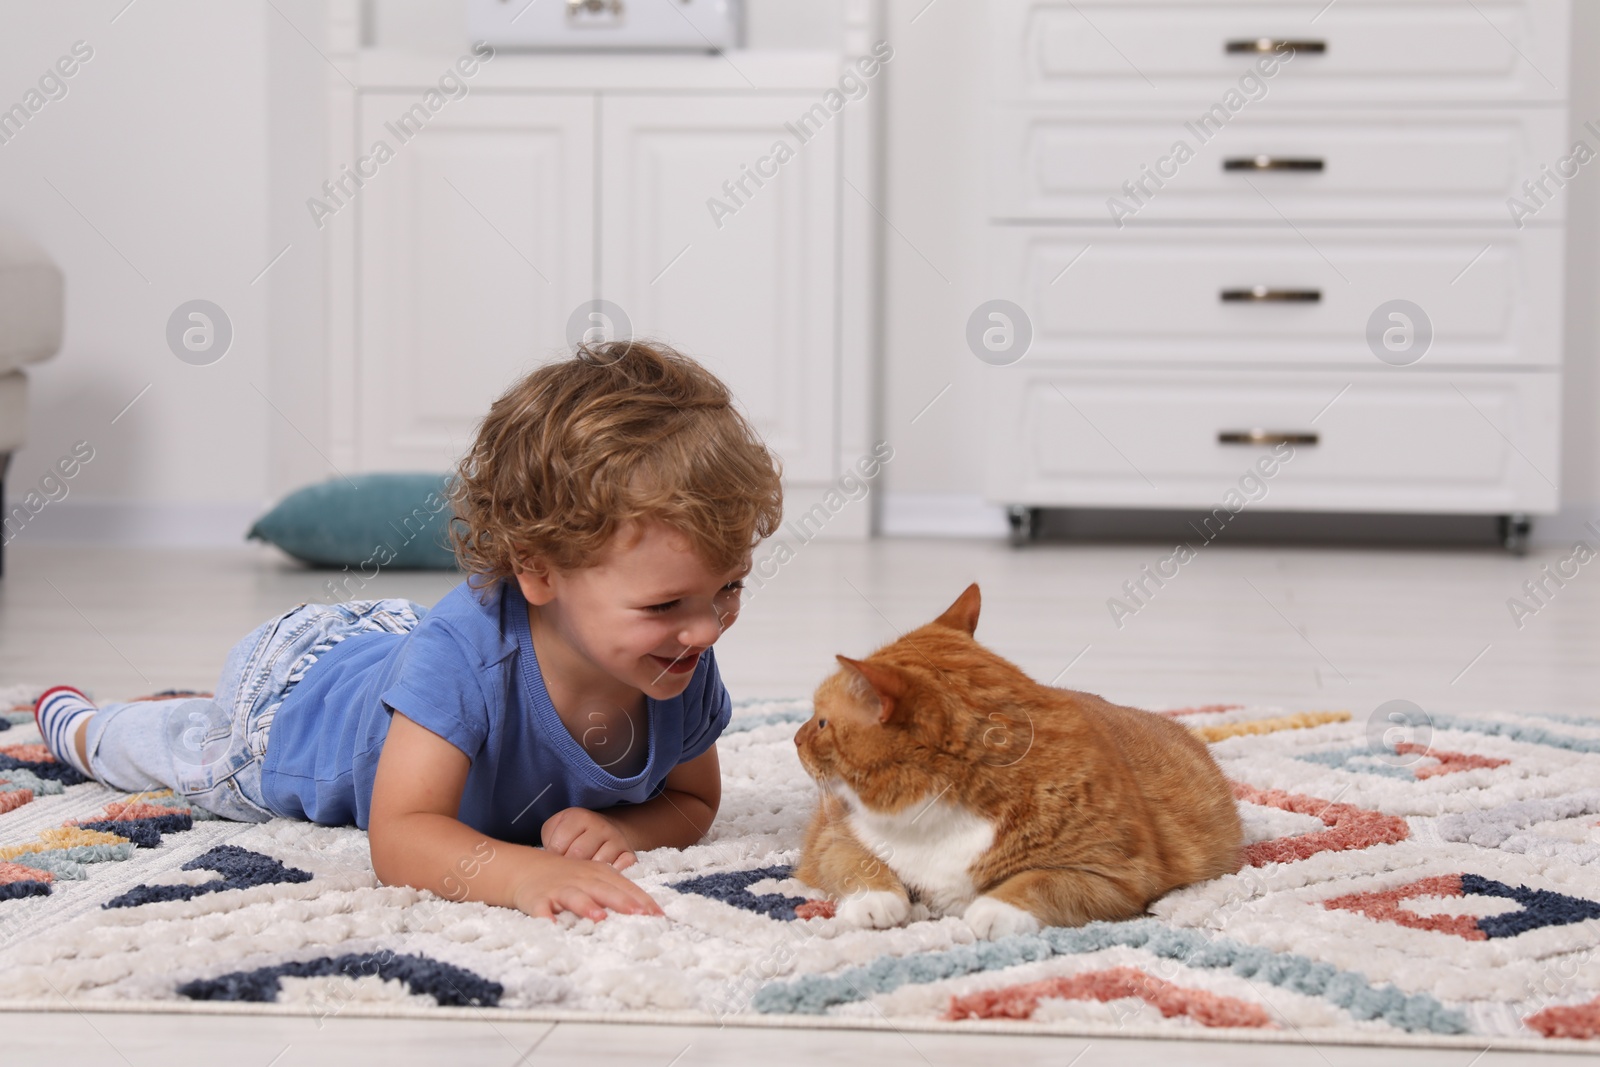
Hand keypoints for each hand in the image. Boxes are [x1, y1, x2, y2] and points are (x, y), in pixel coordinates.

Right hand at [511, 851, 662, 921]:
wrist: (527, 868)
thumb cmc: (569, 876)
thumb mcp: (595, 877)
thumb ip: (618, 890)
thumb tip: (649, 910)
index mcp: (599, 874)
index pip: (625, 887)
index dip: (642, 900)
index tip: (659, 915)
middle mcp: (581, 879)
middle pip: (604, 890)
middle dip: (623, 902)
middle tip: (641, 915)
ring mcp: (559, 889)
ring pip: (575, 896)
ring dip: (587, 906)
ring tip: (600, 917)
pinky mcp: (537, 899)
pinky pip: (542, 909)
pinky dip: (546, 917)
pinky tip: (552, 925)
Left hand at [541, 806, 636, 869]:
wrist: (604, 830)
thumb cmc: (573, 834)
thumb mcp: (555, 829)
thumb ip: (548, 840)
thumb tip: (549, 862)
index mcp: (578, 817)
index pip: (558, 846)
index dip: (553, 859)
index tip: (555, 862)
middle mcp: (600, 825)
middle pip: (578, 855)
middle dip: (569, 869)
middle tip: (567, 873)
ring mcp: (616, 839)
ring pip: (598, 864)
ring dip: (588, 874)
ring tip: (583, 875)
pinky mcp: (629, 853)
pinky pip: (621, 868)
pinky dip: (611, 876)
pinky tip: (602, 877)